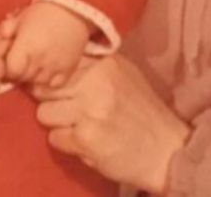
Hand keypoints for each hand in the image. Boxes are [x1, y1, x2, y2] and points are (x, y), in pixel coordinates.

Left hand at [5, 1, 90, 86]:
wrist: (74, 10)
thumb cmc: (44, 12)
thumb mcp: (20, 18)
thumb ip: (5, 31)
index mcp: (26, 48)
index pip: (10, 71)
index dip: (8, 67)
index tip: (11, 59)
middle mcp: (39, 62)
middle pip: (22, 78)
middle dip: (20, 71)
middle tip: (23, 59)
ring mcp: (54, 68)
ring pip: (37, 84)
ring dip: (33, 77)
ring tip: (35, 63)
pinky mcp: (68, 71)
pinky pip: (53, 86)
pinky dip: (49, 81)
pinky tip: (48, 69)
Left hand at [34, 55, 189, 193]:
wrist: (166, 150)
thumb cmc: (143, 111)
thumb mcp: (124, 74)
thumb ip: (94, 66)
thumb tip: (60, 61)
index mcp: (105, 63)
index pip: (61, 62)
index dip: (55, 77)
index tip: (59, 87)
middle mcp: (95, 82)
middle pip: (46, 87)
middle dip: (52, 100)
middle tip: (68, 110)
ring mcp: (89, 111)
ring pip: (44, 112)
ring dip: (57, 122)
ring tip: (77, 126)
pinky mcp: (85, 139)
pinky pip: (54, 138)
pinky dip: (65, 142)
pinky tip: (83, 141)